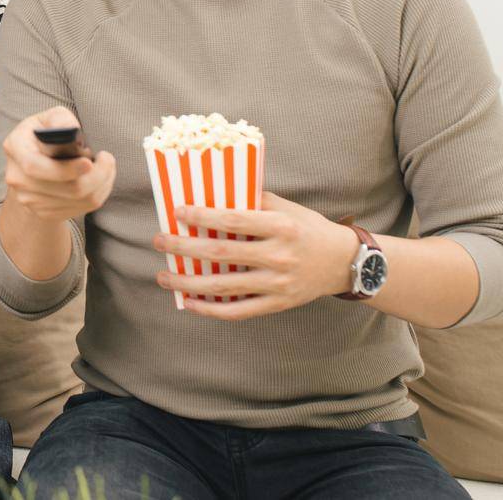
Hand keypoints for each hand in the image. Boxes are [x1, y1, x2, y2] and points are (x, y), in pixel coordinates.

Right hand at [2, 106, 115, 224]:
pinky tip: (97, 180)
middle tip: (107, 159)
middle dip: (97, 175)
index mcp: (15, 148)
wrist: (32, 164)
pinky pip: (81, 208)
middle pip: (66, 188)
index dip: (65, 169)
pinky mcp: (44, 213)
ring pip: (79, 200)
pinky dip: (97, 194)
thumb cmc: (45, 136)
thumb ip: (60, 119)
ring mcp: (29, 199)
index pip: (36, 166)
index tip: (89, 162)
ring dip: (101, 184)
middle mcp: (18, 178)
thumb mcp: (50, 118)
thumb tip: (68, 130)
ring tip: (105, 167)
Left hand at [152, 192, 359, 319]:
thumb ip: (254, 200)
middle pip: (222, 254)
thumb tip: (214, 191)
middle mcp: (279, 256)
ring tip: (163, 277)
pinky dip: (210, 310)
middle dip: (185, 248)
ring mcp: (277, 283)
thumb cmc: (308, 228)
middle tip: (159, 241)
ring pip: (224, 286)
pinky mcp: (277, 304)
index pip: (234, 221)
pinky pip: (238, 311)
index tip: (178, 212)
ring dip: (189, 283)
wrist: (343, 262)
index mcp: (281, 227)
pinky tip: (189, 304)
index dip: (203, 217)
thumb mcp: (286, 208)